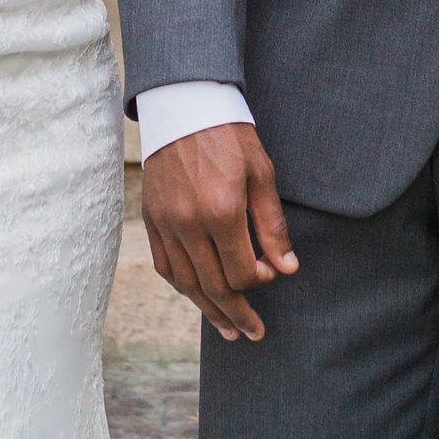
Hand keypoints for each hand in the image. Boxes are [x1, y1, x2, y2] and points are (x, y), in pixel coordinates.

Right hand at [141, 124, 297, 343]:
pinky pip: (165, 265)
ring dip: (208, 310)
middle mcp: (189, 224)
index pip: (240, 273)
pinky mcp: (151, 217)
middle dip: (236, 314)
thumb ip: (272, 226)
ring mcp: (166, 223)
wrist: (184, 105)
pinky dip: (182, 285)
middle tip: (253, 333)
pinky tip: (197, 297)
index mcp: (222, 212)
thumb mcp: (262, 174)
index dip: (259, 282)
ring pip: (186, 283)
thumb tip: (287, 267)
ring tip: (227, 330)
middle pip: (213, 287)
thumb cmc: (230, 136)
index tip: (271, 274)